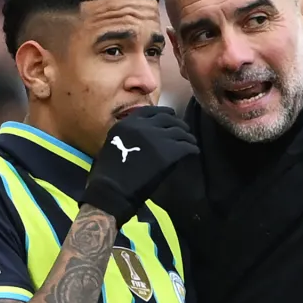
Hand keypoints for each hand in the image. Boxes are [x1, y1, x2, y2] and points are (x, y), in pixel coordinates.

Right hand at [82, 106, 198, 225]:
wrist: (111, 191)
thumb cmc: (108, 174)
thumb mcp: (114, 144)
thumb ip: (129, 135)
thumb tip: (144, 135)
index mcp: (128, 123)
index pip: (151, 111)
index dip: (164, 113)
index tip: (171, 116)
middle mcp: (143, 126)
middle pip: (168, 119)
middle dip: (178, 124)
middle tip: (184, 130)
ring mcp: (157, 138)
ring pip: (180, 132)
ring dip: (187, 137)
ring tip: (191, 142)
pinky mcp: (167, 152)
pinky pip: (186, 146)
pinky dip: (192, 148)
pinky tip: (194, 151)